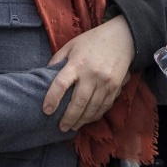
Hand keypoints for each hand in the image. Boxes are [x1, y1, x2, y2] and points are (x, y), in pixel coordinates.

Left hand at [44, 17, 134, 131]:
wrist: (121, 38)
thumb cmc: (92, 41)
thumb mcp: (71, 45)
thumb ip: (57, 60)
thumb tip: (45, 76)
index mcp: (77, 63)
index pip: (61, 84)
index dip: (52, 99)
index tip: (46, 110)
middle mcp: (91, 74)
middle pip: (78, 102)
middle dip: (68, 118)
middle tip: (61, 128)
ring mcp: (105, 82)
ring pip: (92, 108)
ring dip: (81, 120)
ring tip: (73, 127)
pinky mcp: (115, 87)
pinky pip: (104, 106)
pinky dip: (95, 115)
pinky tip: (87, 119)